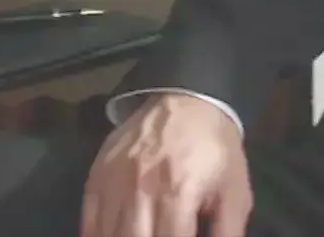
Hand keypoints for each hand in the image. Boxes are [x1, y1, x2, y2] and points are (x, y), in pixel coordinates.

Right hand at [81, 93, 251, 236]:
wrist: (187, 100)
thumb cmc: (215, 150)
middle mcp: (141, 192)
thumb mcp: (235, 193)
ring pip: (108, 236)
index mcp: (178, 196)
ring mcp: (114, 184)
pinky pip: (89, 221)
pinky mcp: (97, 177)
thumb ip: (227, 233)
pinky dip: (96, 236)